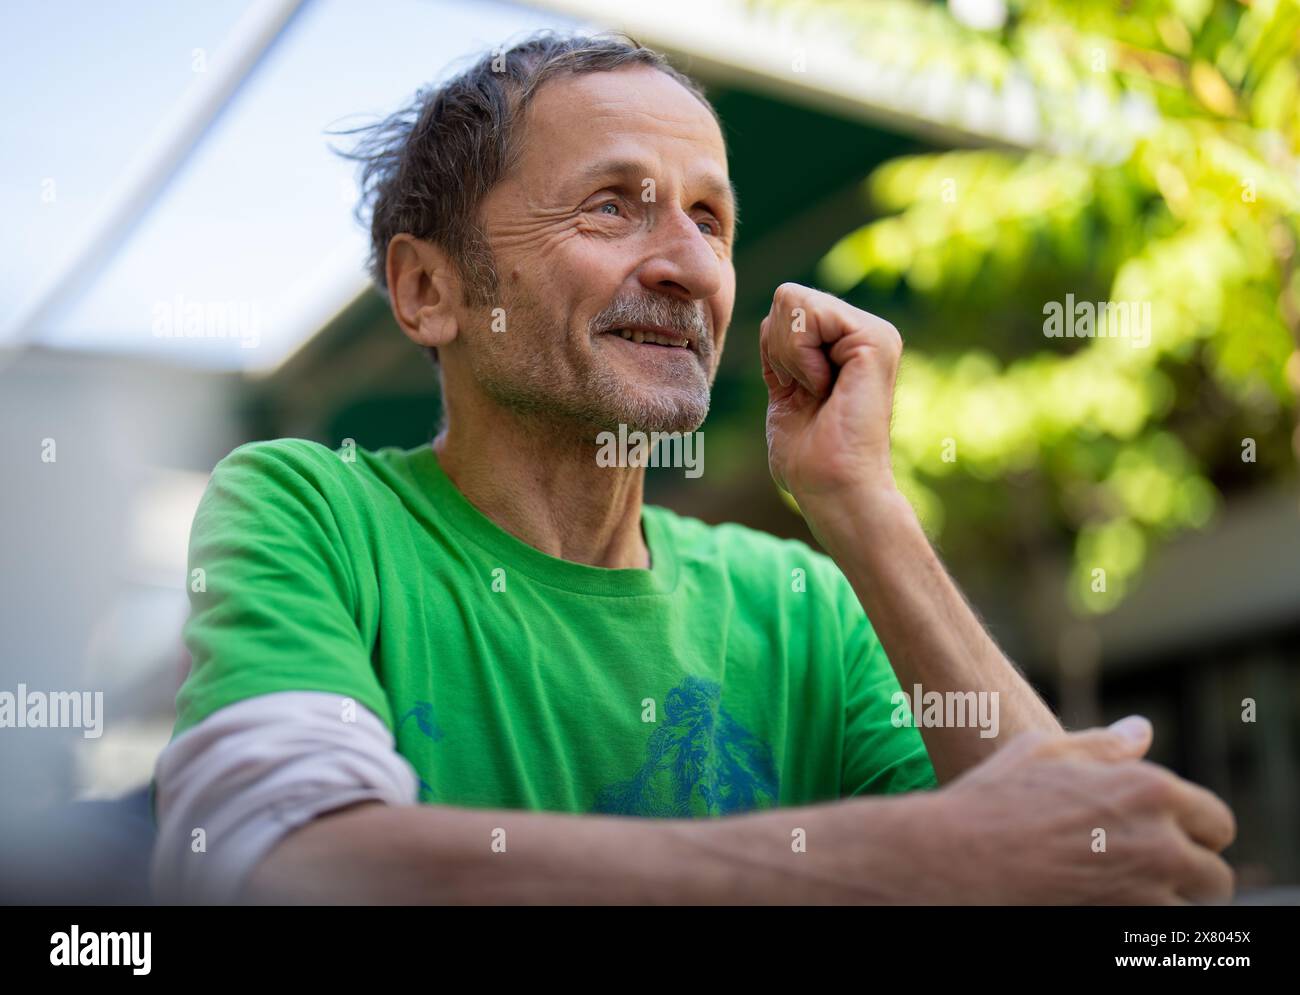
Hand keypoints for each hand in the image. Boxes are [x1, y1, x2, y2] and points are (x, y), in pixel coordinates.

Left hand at [759, 282, 902, 509]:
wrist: (832, 487)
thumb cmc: (808, 456)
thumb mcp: (786, 390)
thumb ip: (784, 351)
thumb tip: (773, 316)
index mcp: (845, 343)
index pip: (785, 308)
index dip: (773, 350)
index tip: (797, 391)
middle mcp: (864, 332)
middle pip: (787, 297)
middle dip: (778, 348)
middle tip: (807, 392)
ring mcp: (874, 332)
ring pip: (793, 300)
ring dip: (789, 354)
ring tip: (818, 391)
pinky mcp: (876, 338)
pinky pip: (808, 314)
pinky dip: (800, 356)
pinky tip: (824, 387)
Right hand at [916, 718, 1236, 904]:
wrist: (953, 862)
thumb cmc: (992, 800)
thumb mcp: (1042, 752)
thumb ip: (1103, 746)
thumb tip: (1142, 731)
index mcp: (1149, 790)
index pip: (1215, 822)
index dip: (1192, 831)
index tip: (1165, 837)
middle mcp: (1159, 844)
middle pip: (1214, 877)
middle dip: (1187, 875)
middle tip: (1142, 871)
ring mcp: (1143, 895)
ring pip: (1189, 913)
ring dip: (1164, 904)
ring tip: (1120, 890)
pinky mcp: (1121, 929)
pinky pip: (1156, 938)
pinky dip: (1137, 923)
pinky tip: (1100, 904)